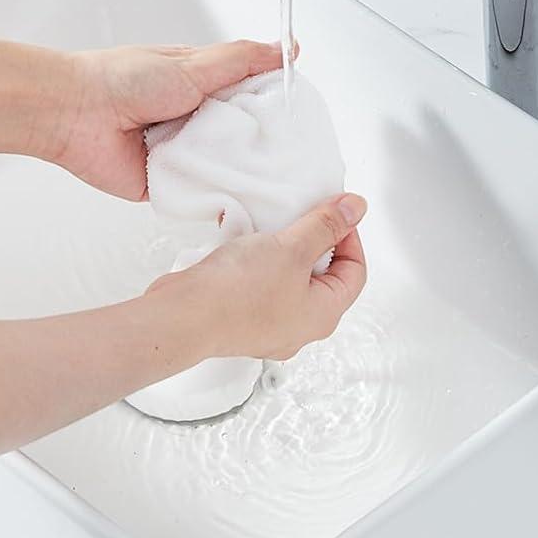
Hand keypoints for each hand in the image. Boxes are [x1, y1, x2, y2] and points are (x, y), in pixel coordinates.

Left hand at [41, 41, 283, 199]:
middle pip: (244, 136)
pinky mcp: (170, 183)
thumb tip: (286, 48)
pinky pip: (201, 192)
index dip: (276, 107)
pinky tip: (236, 196)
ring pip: (226, 166)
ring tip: (269, 177)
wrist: (77, 114)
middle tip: (291, 155)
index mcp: (203, 85)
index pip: (253, 97)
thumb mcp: (194, 63)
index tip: (302, 118)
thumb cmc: (124, 80)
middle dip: (262, 145)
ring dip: (239, 169)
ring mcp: (184, 153)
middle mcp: (196, 119)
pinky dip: (214, 193)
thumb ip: (242, 59)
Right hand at [149, 195, 368, 360]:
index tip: (333, 213)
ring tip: (271, 229)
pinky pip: (261, 285)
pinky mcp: (241, 319)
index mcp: (323, 315)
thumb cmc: (236, 293)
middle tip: (302, 218)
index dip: (349, 236)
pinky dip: (258, 262)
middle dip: (315, 242)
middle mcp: (300, 328)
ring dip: (283, 250)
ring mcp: (269, 326)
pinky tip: (245, 245)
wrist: (182, 316)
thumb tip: (355, 209)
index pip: (355, 272)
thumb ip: (326, 226)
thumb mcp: (292, 247)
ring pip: (290, 279)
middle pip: (323, 276)